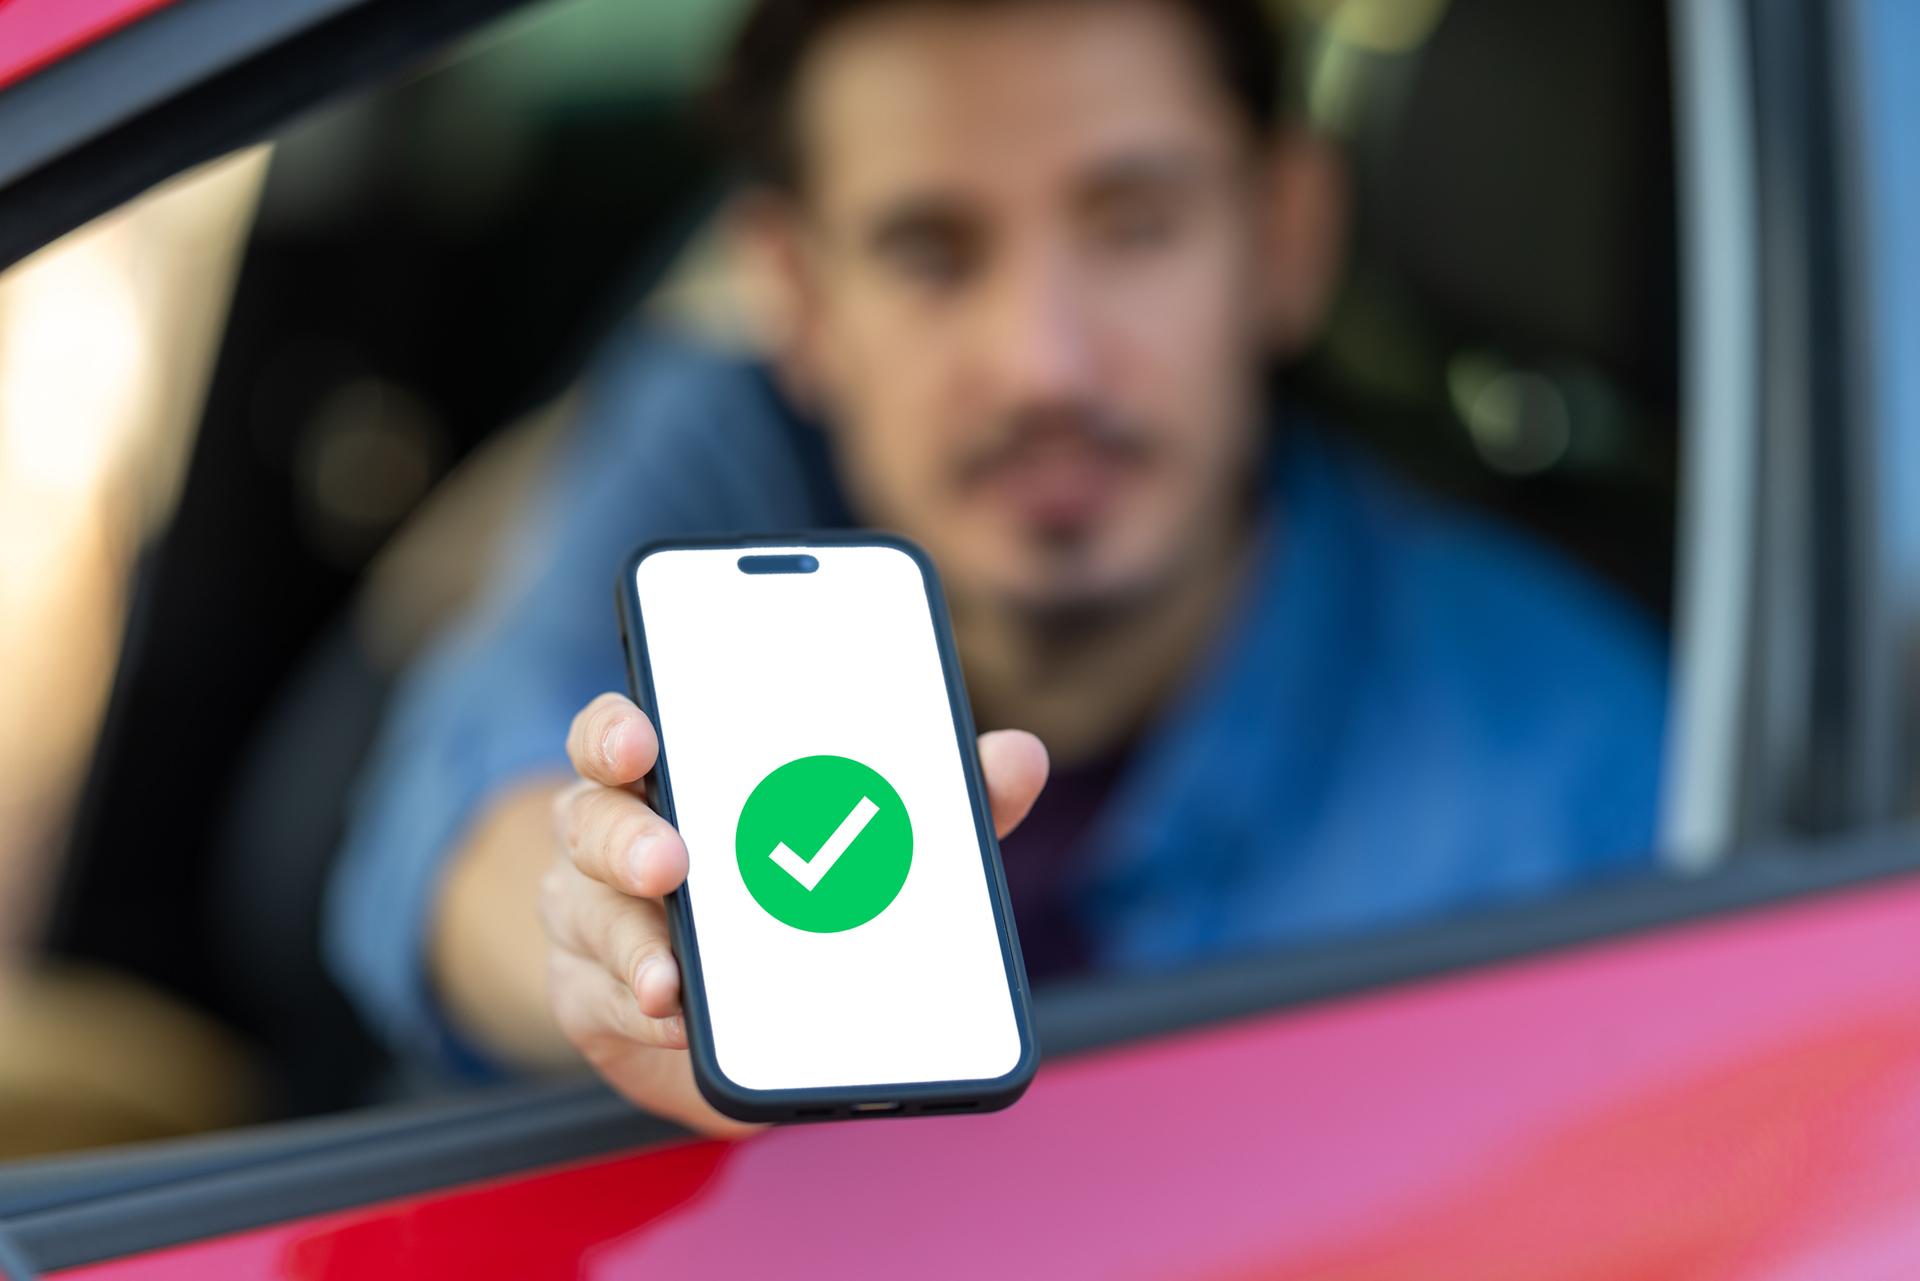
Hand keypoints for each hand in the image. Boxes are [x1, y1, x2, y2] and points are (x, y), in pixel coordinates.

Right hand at [545, 693, 1048, 1136]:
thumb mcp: (871, 836)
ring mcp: (591, 920)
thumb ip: (940, 800)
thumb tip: (1017, 758)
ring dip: (633, 947)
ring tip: (674, 983)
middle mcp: (610, 838)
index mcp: (671, 776)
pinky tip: (679, 1025)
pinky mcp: (593, 1000)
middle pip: (589, 817)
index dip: (619, 728)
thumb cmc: (792, 885)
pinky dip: (642, 1016)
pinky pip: (602, 1005)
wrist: (736, 1002)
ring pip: (587, 917)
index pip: (620, 731)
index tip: (645, 738)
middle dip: (626, 839)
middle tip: (672, 862)